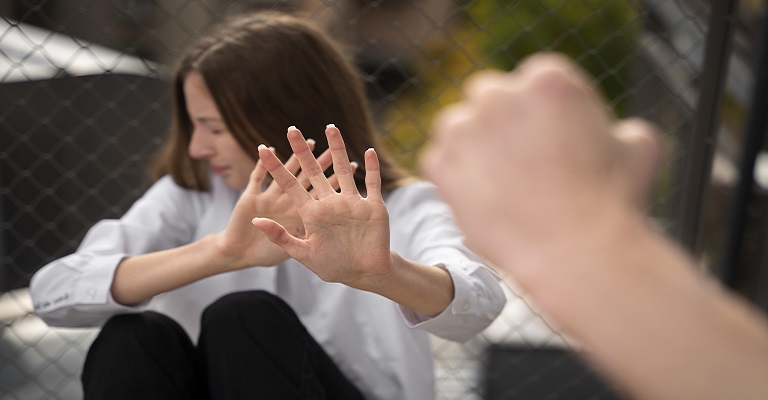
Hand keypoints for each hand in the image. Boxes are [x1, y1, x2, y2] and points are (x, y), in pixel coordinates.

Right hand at [214, 141, 337, 269]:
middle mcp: (287, 204)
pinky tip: (264, 150)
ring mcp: (267, 200)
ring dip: (293, 157)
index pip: (322, 191)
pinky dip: (260, 166)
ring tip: (305, 140)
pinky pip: (255, 178)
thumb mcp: (297, 253)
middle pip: (308, 176)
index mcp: (303, 215)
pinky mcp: (248, 199)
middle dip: (320, 159)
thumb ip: (307, 237)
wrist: (237, 257)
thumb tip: (318, 224)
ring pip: (285, 173)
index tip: (351, 163)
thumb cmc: (265, 256)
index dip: (334, 177)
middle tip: (333, 138)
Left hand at [252, 125, 392, 289]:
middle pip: (313, 171)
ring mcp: (351, 202)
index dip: (277, 168)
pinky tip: (368, 152)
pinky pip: (372, 183)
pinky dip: (371, 168)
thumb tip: (256, 220)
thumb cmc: (334, 266)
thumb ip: (280, 236)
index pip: (290, 185)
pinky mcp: (372, 206)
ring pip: (342, 170)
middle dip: (303, 151)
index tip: (263, 149)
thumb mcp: (303, 253)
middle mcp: (329, 203)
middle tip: (291, 129)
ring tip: (331, 127)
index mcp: (311, 213)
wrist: (364, 274)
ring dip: (337, 149)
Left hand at [420, 53, 658, 266]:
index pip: (532, 83)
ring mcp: (464, 128)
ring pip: (457, 126)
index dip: (540, 114)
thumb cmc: (613, 201)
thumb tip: (616, 131)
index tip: (546, 142)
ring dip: (472, 145)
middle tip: (518, 161)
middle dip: (501, 122)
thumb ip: (619, 127)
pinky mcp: (440, 163)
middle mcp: (499, 94)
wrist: (577, 252)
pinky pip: (438, 161)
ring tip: (499, 183)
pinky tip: (482, 200)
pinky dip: (454, 178)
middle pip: (489, 97)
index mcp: (547, 79)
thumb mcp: (639, 148)